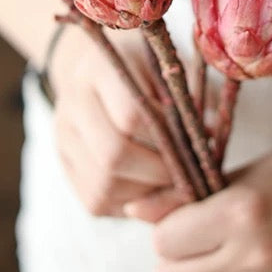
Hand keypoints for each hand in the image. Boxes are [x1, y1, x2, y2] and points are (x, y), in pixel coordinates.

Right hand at [49, 23, 178, 216]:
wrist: (94, 71)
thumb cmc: (142, 70)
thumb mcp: (166, 69)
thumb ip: (185, 97)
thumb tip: (208, 136)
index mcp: (97, 70)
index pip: (131, 116)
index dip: (168, 137)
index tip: (197, 141)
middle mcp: (71, 106)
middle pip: (113, 156)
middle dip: (159, 172)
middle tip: (190, 173)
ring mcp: (63, 139)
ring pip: (104, 185)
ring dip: (147, 192)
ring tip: (175, 181)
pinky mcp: (66, 167)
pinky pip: (97, 200)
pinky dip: (131, 202)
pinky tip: (153, 188)